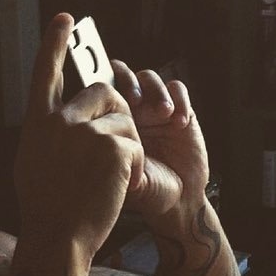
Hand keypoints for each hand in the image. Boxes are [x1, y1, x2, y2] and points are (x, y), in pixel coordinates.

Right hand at [14, 14, 144, 257]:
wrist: (58, 238)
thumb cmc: (47, 211)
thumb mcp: (34, 164)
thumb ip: (49, 136)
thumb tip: (58, 123)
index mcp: (37, 123)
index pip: (45, 73)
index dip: (54, 44)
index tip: (65, 20)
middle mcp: (59, 119)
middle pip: (103, 91)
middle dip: (119, 110)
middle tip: (118, 143)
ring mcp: (85, 130)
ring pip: (125, 118)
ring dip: (128, 144)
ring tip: (112, 176)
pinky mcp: (112, 144)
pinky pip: (136, 142)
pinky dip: (134, 164)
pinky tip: (120, 185)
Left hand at [112, 60, 208, 218]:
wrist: (178, 200)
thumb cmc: (146, 190)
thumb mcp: (121, 175)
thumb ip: (110, 156)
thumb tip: (94, 137)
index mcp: (111, 122)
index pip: (101, 89)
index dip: (103, 84)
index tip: (110, 100)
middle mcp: (132, 111)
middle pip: (124, 75)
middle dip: (129, 82)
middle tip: (135, 100)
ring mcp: (156, 109)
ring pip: (150, 79)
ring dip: (156, 90)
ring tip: (163, 113)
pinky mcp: (181, 111)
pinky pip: (178, 90)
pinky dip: (180, 100)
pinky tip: (180, 122)